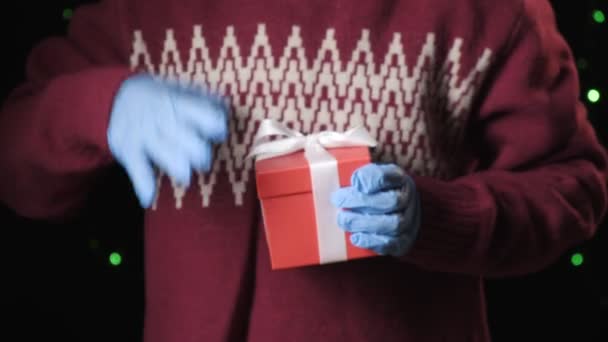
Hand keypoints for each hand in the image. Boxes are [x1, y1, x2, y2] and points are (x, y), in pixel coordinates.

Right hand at [107, 74, 227, 207]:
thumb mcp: (181, 91)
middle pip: (195, 145)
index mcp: (182, 104)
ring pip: (172, 159)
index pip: (209, 118)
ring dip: (182, 171)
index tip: (218, 133)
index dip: (217, 128)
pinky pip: (139, 171)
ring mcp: (146, 135)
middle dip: (202, 156)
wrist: (116, 96)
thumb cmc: (160, 99)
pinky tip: (148, 198)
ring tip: (185, 176)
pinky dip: (144, 187)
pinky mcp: (128, 149)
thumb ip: (205, 100)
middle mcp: (165, 119)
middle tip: (202, 159)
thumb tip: (226, 107)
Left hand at [331, 163, 420, 255]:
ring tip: (343, 220)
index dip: (372, 178)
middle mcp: (408, 200)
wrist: (393, 214)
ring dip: (364, 223)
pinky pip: (391, 244)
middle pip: (392, 201)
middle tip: (338, 200)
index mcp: (399, 179)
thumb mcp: (369, 177)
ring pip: (393, 224)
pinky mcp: (402, 242)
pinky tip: (355, 238)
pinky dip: (372, 241)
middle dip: (362, 201)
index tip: (354, 182)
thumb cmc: (376, 193)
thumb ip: (363, 176)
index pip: (390, 176)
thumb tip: (357, 183)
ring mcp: (408, 222)